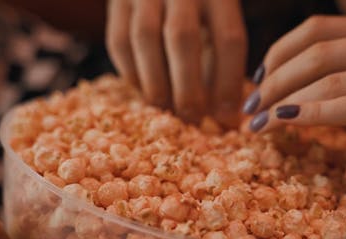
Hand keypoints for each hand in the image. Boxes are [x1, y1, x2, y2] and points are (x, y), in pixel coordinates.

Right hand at [106, 0, 246, 125]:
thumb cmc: (198, 5)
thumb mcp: (219, 20)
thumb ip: (223, 61)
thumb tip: (226, 118)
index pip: (229, 38)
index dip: (228, 84)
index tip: (227, 118)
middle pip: (183, 38)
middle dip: (187, 89)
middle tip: (192, 120)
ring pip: (145, 39)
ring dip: (156, 84)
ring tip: (168, 111)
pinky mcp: (117, 0)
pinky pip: (119, 41)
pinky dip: (132, 74)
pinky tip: (146, 92)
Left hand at [242, 16, 345, 195]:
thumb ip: (331, 79)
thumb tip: (270, 85)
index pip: (317, 29)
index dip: (278, 54)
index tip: (256, 83)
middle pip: (318, 53)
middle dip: (275, 82)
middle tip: (250, 109)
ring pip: (332, 80)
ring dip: (284, 103)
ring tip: (259, 124)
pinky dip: (313, 115)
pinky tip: (284, 124)